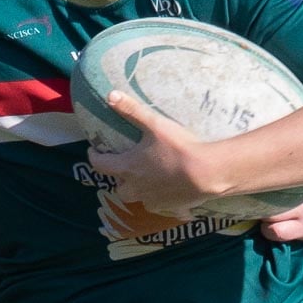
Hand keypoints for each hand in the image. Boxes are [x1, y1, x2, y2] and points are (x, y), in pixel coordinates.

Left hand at [85, 92, 217, 217]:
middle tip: (125, 167)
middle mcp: (135, 188)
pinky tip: (168, 190)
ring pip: (138, 198)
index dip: (95, 157)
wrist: (207, 173)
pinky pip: (158, 205)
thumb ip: (132, 110)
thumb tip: (109, 95)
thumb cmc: (178, 147)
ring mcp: (152, 200)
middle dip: (119, 179)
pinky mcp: (169, 208)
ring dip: (138, 190)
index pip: (100, 165)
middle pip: (119, 188)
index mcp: (128, 168)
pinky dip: (159, 198)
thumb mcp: (155, 125)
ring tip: (146, 180)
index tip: (94, 151)